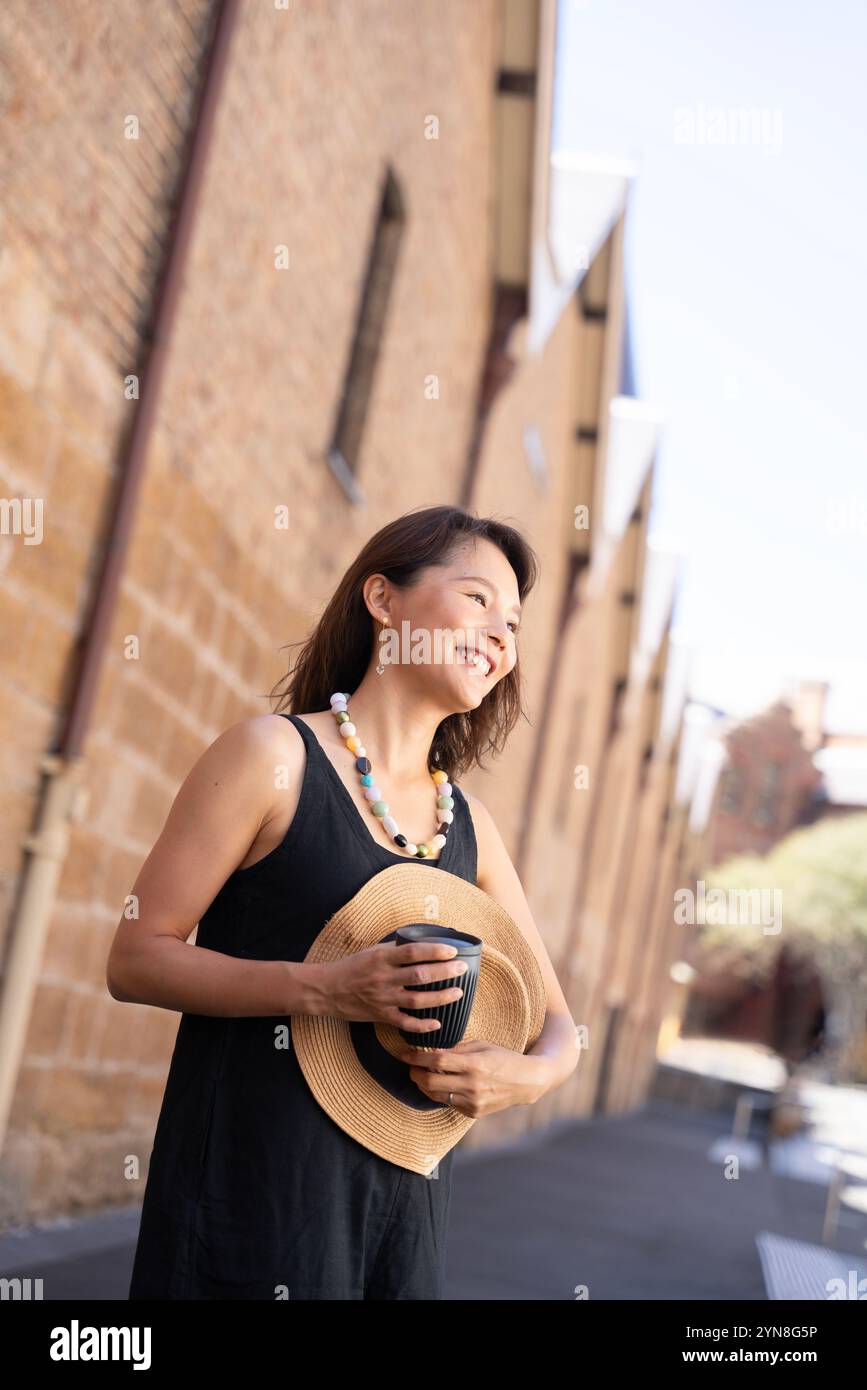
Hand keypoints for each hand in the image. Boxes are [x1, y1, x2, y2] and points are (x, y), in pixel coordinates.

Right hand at [315, 941, 468, 1034]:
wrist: (326, 989)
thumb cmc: (351, 967)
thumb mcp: (371, 951)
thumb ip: (394, 949)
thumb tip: (419, 943)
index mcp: (382, 958)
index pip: (413, 952)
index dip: (434, 951)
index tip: (452, 950)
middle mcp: (384, 978)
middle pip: (420, 975)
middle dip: (444, 972)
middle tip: (462, 968)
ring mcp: (383, 999)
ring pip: (416, 1000)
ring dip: (440, 998)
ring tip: (458, 993)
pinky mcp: (380, 1016)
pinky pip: (404, 1023)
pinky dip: (422, 1026)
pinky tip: (437, 1024)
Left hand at [396, 1038, 548, 1116]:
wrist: (525, 1082)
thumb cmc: (503, 1058)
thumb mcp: (481, 1046)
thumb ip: (456, 1049)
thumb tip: (431, 1050)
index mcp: (474, 1065)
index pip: (437, 1061)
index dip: (417, 1058)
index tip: (406, 1054)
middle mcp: (472, 1086)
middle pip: (430, 1082)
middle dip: (415, 1074)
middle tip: (411, 1066)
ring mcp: (472, 1102)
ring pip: (436, 1096)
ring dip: (424, 1086)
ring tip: (423, 1075)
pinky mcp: (473, 1113)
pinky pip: (448, 1103)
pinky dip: (441, 1093)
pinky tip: (442, 1084)